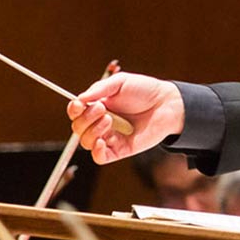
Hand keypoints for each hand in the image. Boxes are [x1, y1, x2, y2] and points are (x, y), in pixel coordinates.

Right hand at [66, 72, 184, 163]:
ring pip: (86, 142)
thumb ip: (99, 89)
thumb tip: (79, 99)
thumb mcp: (120, 82)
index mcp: (98, 106)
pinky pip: (100, 158)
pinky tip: (102, 141)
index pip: (76, 112)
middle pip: (78, 128)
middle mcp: (101, 123)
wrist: (166, 104)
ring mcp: (110, 137)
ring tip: (109, 119)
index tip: (79, 104)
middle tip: (103, 109)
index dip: (74, 110)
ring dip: (92, 131)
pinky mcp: (119, 150)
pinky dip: (96, 151)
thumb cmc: (145, 90)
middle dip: (86, 118)